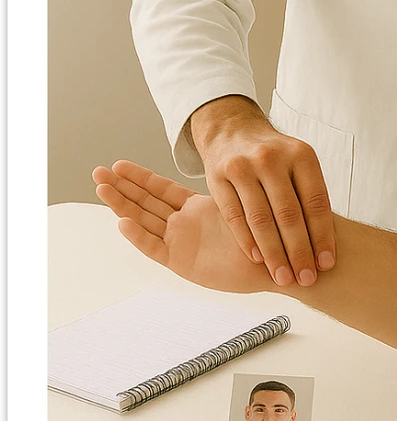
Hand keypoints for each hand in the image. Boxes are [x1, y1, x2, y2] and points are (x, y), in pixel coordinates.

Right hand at [93, 160, 273, 294]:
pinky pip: (156, 247)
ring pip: (144, 221)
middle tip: (98, 172)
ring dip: (123, 206)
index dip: (138, 177)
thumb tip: (223, 156)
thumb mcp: (240, 201)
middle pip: (145, 202)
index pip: (160, 189)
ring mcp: (180, 243)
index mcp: (195, 207)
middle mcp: (183, 224)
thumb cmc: (263, 233)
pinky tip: (123, 222)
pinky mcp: (182, 262)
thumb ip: (225, 184)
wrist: (275, 264)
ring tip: (102, 189)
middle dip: (122, 187)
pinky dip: (140, 236)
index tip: (118, 164)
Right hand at [190, 97, 334, 286]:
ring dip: (274, 254)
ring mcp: (242, 166)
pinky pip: (233, 216)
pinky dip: (246, 241)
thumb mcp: (298, 164)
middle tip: (306, 279)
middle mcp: (272, 158)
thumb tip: (327, 247)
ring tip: (283, 278)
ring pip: (261, 218)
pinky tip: (257, 260)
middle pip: (289, 214)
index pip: (315, 202)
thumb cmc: (275, 158)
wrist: (233, 131)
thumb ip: (310, 197)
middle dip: (299, 251)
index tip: (327, 264)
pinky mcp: (217, 177)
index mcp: (300, 155)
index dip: (322, 236)